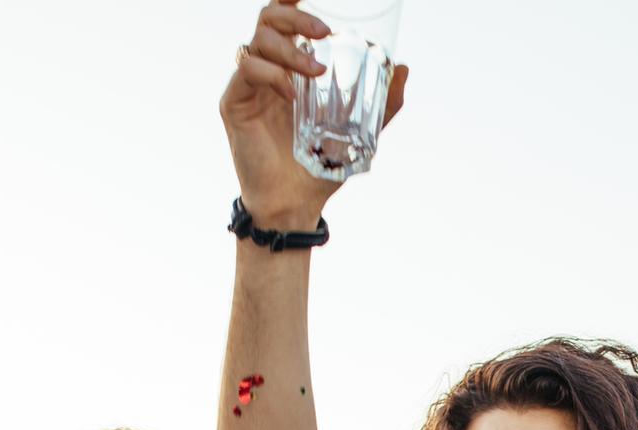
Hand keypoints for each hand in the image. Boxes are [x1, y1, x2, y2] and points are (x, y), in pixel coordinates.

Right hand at [220, 1, 409, 225]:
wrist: (295, 202)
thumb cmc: (320, 166)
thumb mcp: (361, 131)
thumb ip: (383, 102)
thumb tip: (403, 68)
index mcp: (292, 66)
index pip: (286, 18)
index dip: (292, 0)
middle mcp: (267, 68)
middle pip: (269, 18)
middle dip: (295, 17)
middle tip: (324, 33)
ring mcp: (249, 84)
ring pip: (258, 40)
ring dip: (290, 50)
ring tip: (317, 74)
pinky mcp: (233, 101)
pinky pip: (248, 69)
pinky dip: (271, 74)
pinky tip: (291, 93)